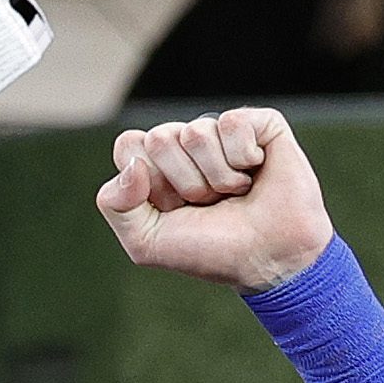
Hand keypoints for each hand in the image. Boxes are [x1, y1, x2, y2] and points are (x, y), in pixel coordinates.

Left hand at [98, 108, 333, 292]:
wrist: (268, 259)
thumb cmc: (210, 251)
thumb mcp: (146, 242)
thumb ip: (115, 205)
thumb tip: (133, 164)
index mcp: (157, 164)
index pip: (128, 145)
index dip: (150, 184)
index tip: (174, 209)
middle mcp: (187, 143)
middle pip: (159, 138)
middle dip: (184, 183)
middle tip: (209, 204)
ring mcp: (222, 131)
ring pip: (196, 132)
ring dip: (218, 178)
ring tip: (236, 194)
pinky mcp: (259, 123)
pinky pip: (232, 124)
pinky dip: (244, 158)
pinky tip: (257, 172)